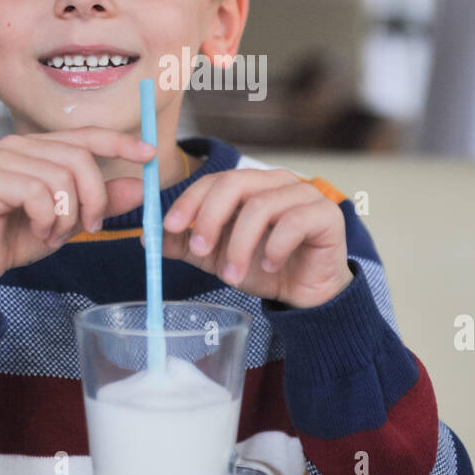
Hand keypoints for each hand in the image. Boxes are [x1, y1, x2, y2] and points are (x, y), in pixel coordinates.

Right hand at [0, 127, 155, 297]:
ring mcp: (2, 158)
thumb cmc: (20, 236)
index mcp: (39, 147)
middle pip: (80, 158)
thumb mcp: (72, 219)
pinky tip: (37, 231)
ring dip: (67, 217)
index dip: (120, 143)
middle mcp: (19, 144)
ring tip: (53, 233)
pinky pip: (38, 194)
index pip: (86, 135)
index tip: (150, 155)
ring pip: (62, 178)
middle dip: (94, 198)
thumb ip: (103, 201)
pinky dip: (47, 220)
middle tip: (90, 227)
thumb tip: (143, 185)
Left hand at [150, 168, 353, 308]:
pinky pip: (295, 223)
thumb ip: (186, 244)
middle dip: (210, 217)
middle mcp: (277, 182)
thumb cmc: (264, 268)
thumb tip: (148, 236)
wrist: (306, 295)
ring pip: (262, 207)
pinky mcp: (326, 215)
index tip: (169, 227)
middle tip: (199, 250)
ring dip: (239, 245)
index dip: (190, 201)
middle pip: (236, 183)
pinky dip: (275, 248)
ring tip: (231, 275)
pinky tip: (269, 268)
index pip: (215, 180)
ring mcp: (305, 194)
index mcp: (251, 185)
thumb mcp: (217, 257)